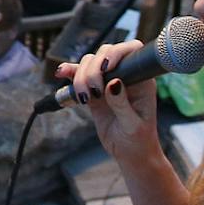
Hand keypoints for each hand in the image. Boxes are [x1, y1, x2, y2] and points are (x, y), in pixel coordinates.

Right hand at [54, 39, 157, 156]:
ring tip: (84, 98)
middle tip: (94, 93)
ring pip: (89, 63)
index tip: (105, 69)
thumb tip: (113, 83)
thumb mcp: (133, 125)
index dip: (116, 53)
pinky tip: (61, 73)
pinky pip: (79, 76)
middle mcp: (125, 75)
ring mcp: (107, 81)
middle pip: (104, 54)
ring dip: (80, 76)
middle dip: (93, 70)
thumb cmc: (139, 140)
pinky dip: (69, 73)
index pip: (131, 51)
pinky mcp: (93, 91)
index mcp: (141, 79)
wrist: (130, 153)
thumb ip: (122, 104)